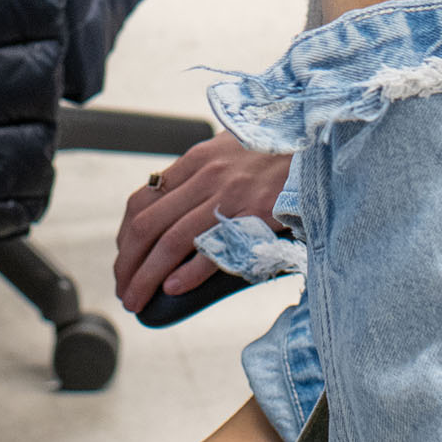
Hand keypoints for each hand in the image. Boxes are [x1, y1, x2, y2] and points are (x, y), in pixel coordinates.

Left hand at [114, 131, 292, 312]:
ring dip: (147, 276)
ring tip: (137, 300)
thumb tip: (174, 205)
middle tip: (123, 290)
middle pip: (147, 226)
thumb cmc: (274, 149)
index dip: (125, 237)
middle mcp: (206, 178)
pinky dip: (188, 272)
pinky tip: (173, 289)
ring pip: (171, 242)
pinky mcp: (256, 216)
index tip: (123, 260)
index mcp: (195, 161)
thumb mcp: (228, 150)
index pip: (142, 202)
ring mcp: (229, 197)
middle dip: (128, 264)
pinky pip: (214, 249)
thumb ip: (200, 174)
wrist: (318, 142)